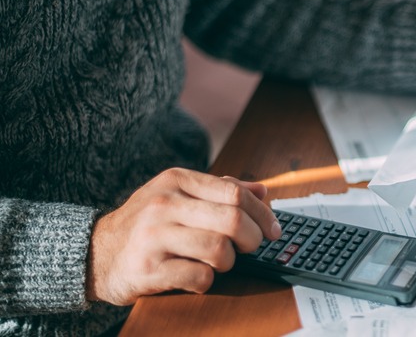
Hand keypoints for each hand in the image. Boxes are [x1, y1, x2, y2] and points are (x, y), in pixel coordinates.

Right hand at [86, 168, 280, 305]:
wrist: (96, 253)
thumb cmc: (147, 223)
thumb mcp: (178, 195)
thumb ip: (220, 190)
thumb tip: (263, 190)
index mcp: (177, 180)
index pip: (235, 193)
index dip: (262, 213)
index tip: (273, 229)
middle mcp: (164, 204)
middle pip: (232, 220)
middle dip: (252, 238)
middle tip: (250, 247)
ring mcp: (154, 236)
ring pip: (219, 249)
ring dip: (229, 261)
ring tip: (219, 262)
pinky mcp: (148, 269)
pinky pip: (199, 276)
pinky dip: (208, 280)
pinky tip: (199, 276)